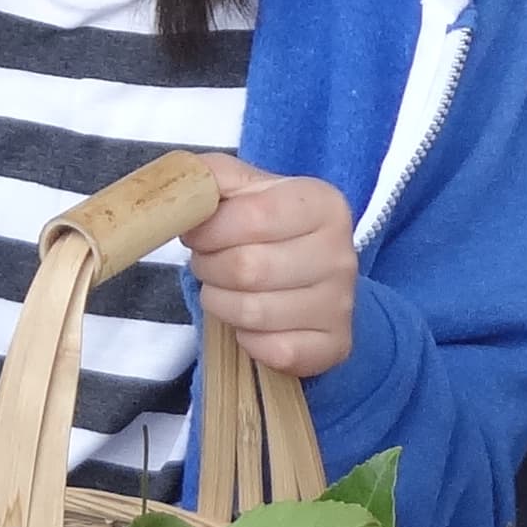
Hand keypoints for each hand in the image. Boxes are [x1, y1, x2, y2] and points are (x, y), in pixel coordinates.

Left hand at [187, 159, 356, 379]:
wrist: (314, 276)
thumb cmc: (270, 229)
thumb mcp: (244, 189)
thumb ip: (211, 176)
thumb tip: (185, 187)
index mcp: (323, 204)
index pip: (252, 217)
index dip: (209, 231)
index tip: (197, 234)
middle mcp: (341, 253)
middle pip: (248, 269)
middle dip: (209, 268)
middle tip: (207, 263)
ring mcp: (342, 303)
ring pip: (254, 313)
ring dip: (221, 303)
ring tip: (223, 289)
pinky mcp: (336, 345)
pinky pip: (273, 350)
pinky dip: (247, 339)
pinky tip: (250, 322)